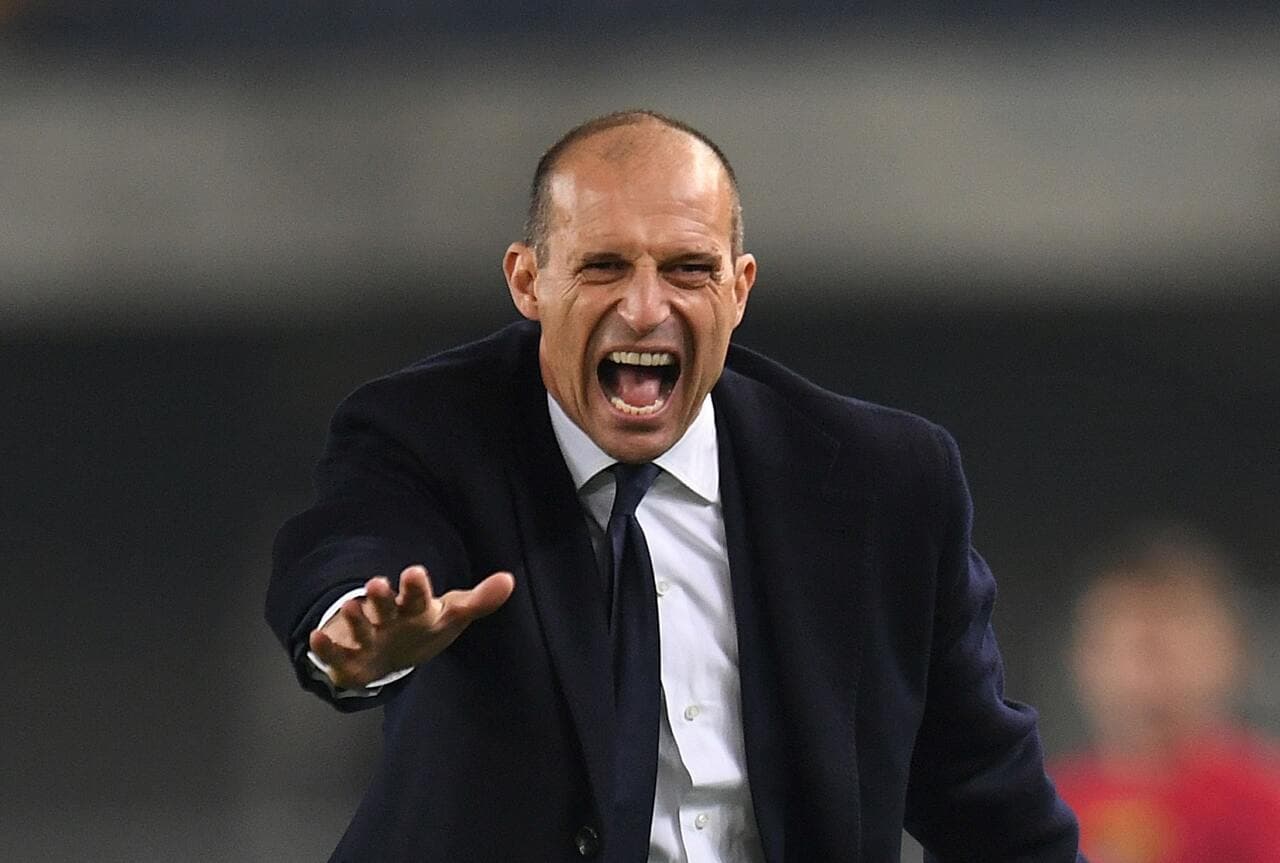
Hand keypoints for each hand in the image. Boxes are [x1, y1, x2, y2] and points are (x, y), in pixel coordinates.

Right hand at [308, 565, 514, 688]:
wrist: (392, 651)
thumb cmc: (423, 626)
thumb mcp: (453, 614)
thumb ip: (480, 600)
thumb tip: (509, 580)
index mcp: (415, 607)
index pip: (418, 595)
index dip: (416, 585)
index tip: (414, 572)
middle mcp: (388, 617)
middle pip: (385, 606)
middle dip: (381, 597)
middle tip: (378, 583)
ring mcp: (367, 635)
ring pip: (360, 626)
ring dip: (355, 618)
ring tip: (352, 608)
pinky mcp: (350, 658)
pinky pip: (335, 652)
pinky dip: (325, 647)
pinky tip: (315, 638)